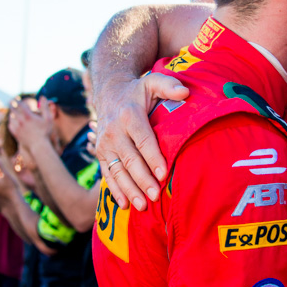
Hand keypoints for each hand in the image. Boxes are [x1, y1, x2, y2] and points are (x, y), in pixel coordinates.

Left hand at [8, 99, 54, 148]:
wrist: (39, 146)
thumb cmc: (45, 132)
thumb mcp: (48, 118)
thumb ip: (45, 107)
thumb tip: (43, 97)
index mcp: (28, 115)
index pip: (19, 104)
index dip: (17, 100)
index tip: (16, 97)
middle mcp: (20, 120)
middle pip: (12, 109)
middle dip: (12, 104)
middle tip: (11, 101)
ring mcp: (17, 127)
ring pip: (11, 117)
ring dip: (12, 113)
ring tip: (14, 111)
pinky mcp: (15, 133)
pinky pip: (10, 125)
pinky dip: (11, 121)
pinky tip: (13, 121)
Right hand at [94, 73, 188, 209]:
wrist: (108, 91)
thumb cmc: (137, 90)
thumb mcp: (152, 81)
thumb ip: (168, 84)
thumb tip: (185, 91)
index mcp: (129, 115)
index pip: (143, 140)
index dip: (153, 158)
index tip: (164, 174)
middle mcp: (114, 131)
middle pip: (130, 159)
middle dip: (142, 179)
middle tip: (155, 195)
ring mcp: (105, 144)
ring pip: (117, 170)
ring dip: (129, 189)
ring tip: (142, 205)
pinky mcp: (101, 153)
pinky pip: (107, 174)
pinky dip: (115, 190)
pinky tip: (125, 204)